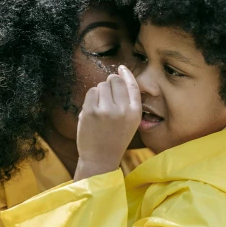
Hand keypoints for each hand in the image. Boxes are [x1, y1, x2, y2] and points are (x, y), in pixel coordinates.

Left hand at [75, 65, 141, 180]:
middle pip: (115, 80)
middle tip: (107, 94)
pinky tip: (93, 110)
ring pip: (102, 85)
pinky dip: (91, 98)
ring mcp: (105, 110)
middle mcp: (122, 110)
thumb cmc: (115, 138)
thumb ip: (129, 101)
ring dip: (100, 92)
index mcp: (135, 112)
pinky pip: (91, 92)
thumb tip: (120, 76)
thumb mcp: (131, 121)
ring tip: (101, 108)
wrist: (100, 158)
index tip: (121, 68)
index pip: (132, 85)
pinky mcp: (90, 111)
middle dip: (110, 82)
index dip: (126, 74)